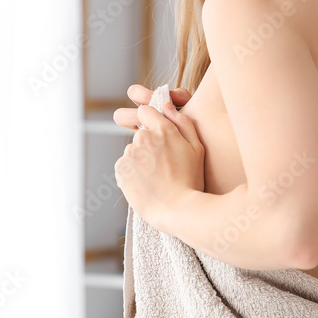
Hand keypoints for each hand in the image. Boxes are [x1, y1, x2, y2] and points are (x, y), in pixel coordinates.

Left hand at [113, 84, 204, 228]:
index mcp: (162, 129)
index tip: (158, 134)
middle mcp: (143, 138)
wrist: (176, 210)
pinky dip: (132, 172)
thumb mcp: (197, 148)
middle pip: (141, 134)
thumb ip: (183, 123)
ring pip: (133, 151)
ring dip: (140, 159)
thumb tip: (167, 107)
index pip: (146, 110)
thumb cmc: (191, 180)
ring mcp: (129, 154)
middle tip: (163, 164)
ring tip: (156, 178)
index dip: (151, 120)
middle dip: (149, 144)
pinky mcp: (120, 169)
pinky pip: (124, 166)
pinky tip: (146, 184)